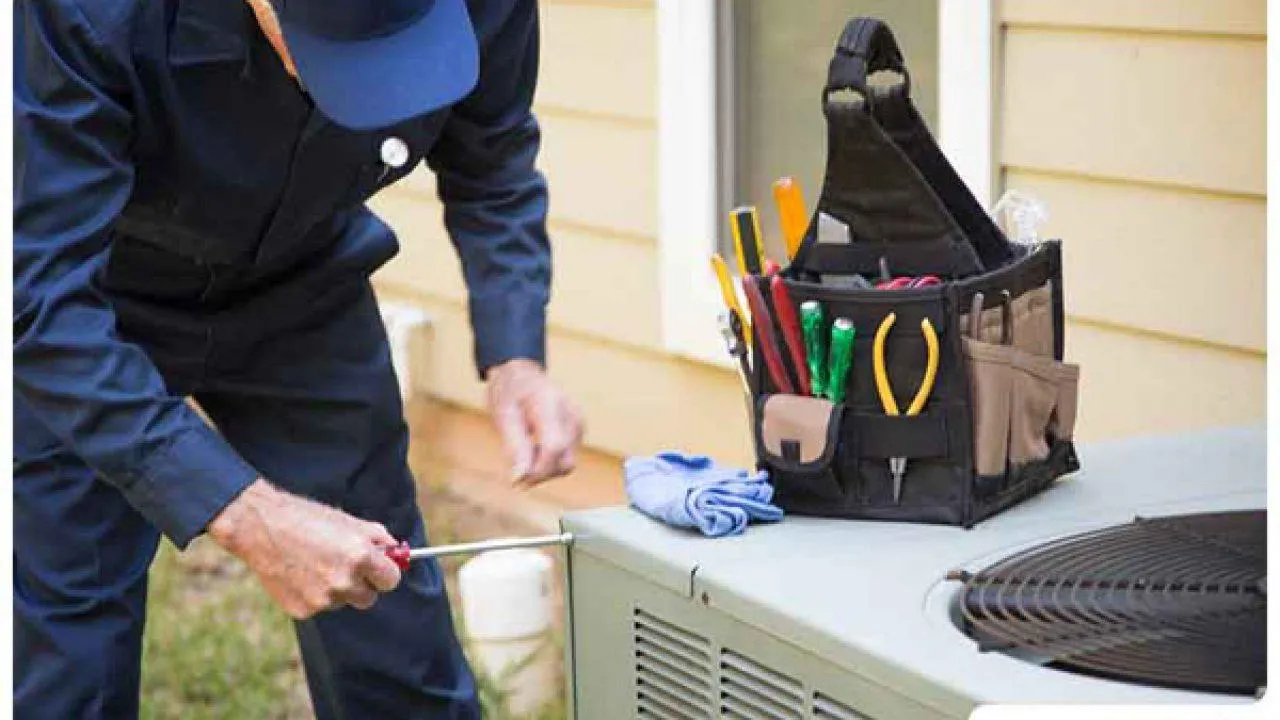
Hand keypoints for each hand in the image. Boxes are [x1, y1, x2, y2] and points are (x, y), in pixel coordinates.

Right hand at [208, 480, 401, 618]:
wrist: (260, 528)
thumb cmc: (307, 519)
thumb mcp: (349, 522)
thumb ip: (377, 539)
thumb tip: (396, 553)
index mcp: (360, 556)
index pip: (391, 581)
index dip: (385, 574)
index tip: (379, 570)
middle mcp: (344, 581)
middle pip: (369, 597)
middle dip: (363, 584)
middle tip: (345, 566)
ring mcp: (323, 599)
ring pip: (343, 602)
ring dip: (337, 590)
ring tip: (315, 565)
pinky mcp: (303, 611)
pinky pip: (320, 607)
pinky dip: (314, 595)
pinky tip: (300, 574)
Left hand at [485, 358, 583, 486]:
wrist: (522, 375)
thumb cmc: (509, 392)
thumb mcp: (503, 416)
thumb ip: (514, 448)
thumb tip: (518, 480)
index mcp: (551, 405)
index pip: (554, 447)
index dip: (536, 471)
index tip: (515, 480)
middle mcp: (572, 416)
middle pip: (564, 463)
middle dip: (540, 474)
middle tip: (515, 467)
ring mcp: (578, 425)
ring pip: (566, 465)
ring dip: (543, 469)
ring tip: (523, 451)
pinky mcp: (578, 432)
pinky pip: (565, 459)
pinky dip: (548, 461)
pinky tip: (533, 447)